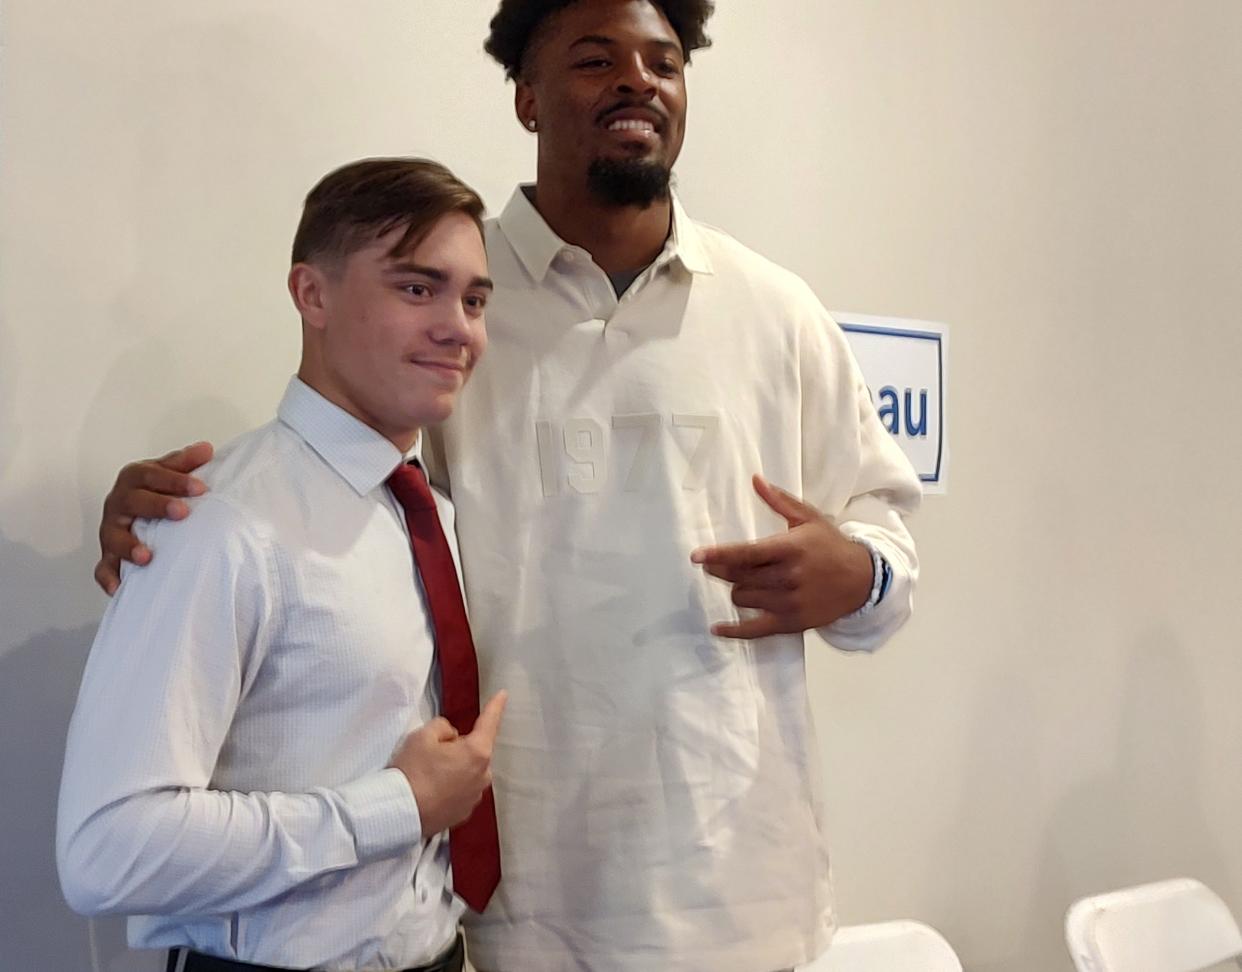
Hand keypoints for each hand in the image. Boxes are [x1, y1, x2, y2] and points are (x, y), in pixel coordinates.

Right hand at [94, 441, 213, 594]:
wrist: (135, 509)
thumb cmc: (156, 490)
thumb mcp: (169, 472)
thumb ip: (185, 463)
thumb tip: (206, 449)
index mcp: (134, 479)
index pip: (152, 475)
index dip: (176, 480)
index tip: (201, 487)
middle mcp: (118, 502)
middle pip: (133, 501)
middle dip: (157, 506)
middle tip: (182, 513)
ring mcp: (111, 530)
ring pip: (112, 536)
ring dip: (128, 546)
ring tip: (146, 556)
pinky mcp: (108, 555)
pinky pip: (103, 568)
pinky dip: (109, 578)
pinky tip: (120, 588)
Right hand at [390, 691, 507, 835]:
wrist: (399, 813)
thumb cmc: (413, 772)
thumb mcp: (423, 736)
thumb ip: (443, 727)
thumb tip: (451, 737)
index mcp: (477, 752)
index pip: (489, 722)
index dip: (495, 706)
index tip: (503, 695)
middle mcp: (482, 776)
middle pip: (474, 751)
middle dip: (458, 748)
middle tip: (432, 753)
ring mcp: (474, 797)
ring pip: (467, 772)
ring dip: (454, 769)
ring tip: (428, 776)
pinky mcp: (463, 813)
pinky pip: (460, 791)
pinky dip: (449, 788)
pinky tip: (430, 791)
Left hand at [690, 475, 873, 639]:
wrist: (862, 580)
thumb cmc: (830, 546)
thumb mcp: (808, 518)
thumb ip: (779, 500)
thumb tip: (755, 479)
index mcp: (790, 549)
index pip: (747, 553)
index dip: (719, 555)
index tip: (696, 556)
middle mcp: (788, 577)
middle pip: (739, 577)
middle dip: (720, 570)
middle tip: (712, 565)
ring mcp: (789, 603)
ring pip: (743, 599)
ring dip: (736, 591)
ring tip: (741, 583)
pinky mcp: (792, 623)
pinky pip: (755, 631)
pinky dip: (734, 631)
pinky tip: (717, 628)